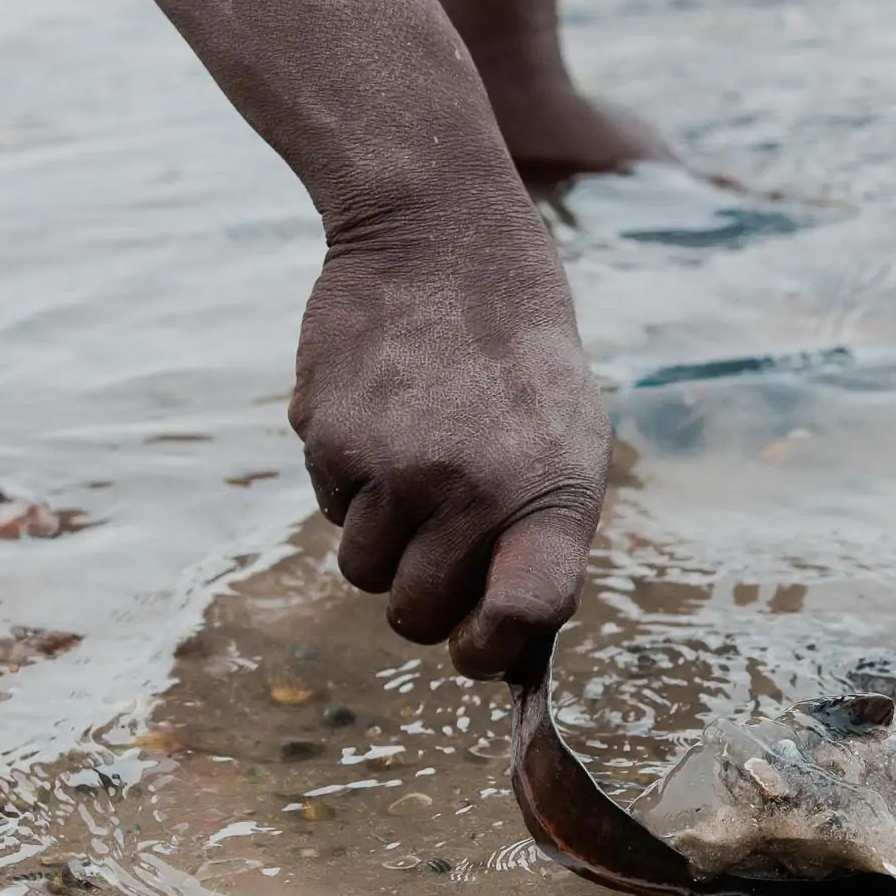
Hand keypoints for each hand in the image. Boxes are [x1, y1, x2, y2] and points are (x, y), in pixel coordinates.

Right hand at [292, 208, 609, 679]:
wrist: (444, 245)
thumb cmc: (518, 363)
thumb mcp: (567, 444)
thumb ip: (540, 542)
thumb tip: (502, 644)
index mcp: (551, 495)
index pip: (522, 615)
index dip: (490, 651)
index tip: (474, 645)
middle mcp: (471, 489)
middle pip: (414, 615)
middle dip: (419, 595)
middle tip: (436, 541)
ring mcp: (394, 465)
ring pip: (361, 568)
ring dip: (381, 535)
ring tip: (414, 459)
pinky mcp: (328, 436)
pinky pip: (328, 505)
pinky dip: (348, 479)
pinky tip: (382, 416)